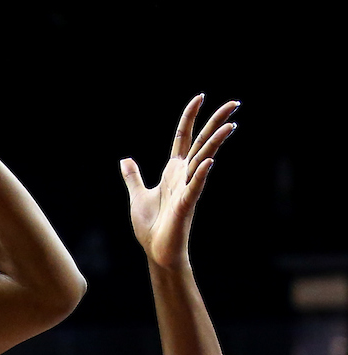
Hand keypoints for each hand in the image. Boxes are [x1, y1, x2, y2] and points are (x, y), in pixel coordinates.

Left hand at [120, 95, 238, 269]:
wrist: (156, 252)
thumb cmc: (151, 227)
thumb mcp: (137, 196)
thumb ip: (133, 177)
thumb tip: (125, 160)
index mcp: (172, 171)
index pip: (183, 137)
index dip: (190, 117)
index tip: (200, 96)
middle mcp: (183, 176)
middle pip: (202, 142)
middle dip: (216, 121)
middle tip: (234, 102)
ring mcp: (187, 189)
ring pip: (204, 160)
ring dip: (216, 142)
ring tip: (231, 125)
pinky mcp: (185, 206)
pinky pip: (194, 188)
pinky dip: (200, 175)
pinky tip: (208, 163)